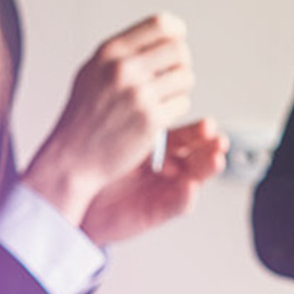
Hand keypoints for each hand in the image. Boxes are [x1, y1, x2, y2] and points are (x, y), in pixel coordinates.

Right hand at [22, 13, 193, 226]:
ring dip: (180, 88)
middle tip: (172, 77)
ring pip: (185, 77)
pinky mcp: (150, 120)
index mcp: (110, 52)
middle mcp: (124, 69)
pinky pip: (182, 103)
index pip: (160, 25)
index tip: (177, 41)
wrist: (72, 157)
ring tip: (163, 98)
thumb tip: (163, 32)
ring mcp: (138, 95)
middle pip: (179, 50)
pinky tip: (159, 116)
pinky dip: (175, 109)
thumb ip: (122, 52)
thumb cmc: (83, 116)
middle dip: (181, 63)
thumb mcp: (93, 71)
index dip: (176, 33)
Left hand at [81, 119, 227, 244]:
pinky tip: (190, 187)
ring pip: (193, 178)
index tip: (208, 123)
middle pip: (196, 156)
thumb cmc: (92, 163)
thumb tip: (142, 82)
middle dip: (210, 148)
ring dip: (206, 169)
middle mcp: (166, 167)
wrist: (75, 194)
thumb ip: (131, 114)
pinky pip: (176, 205)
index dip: (199, 132)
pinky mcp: (157, 211)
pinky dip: (185, 197)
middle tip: (218, 140)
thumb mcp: (113, 134)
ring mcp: (163, 189)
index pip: (186, 137)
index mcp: (158, 147)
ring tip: (216, 159)